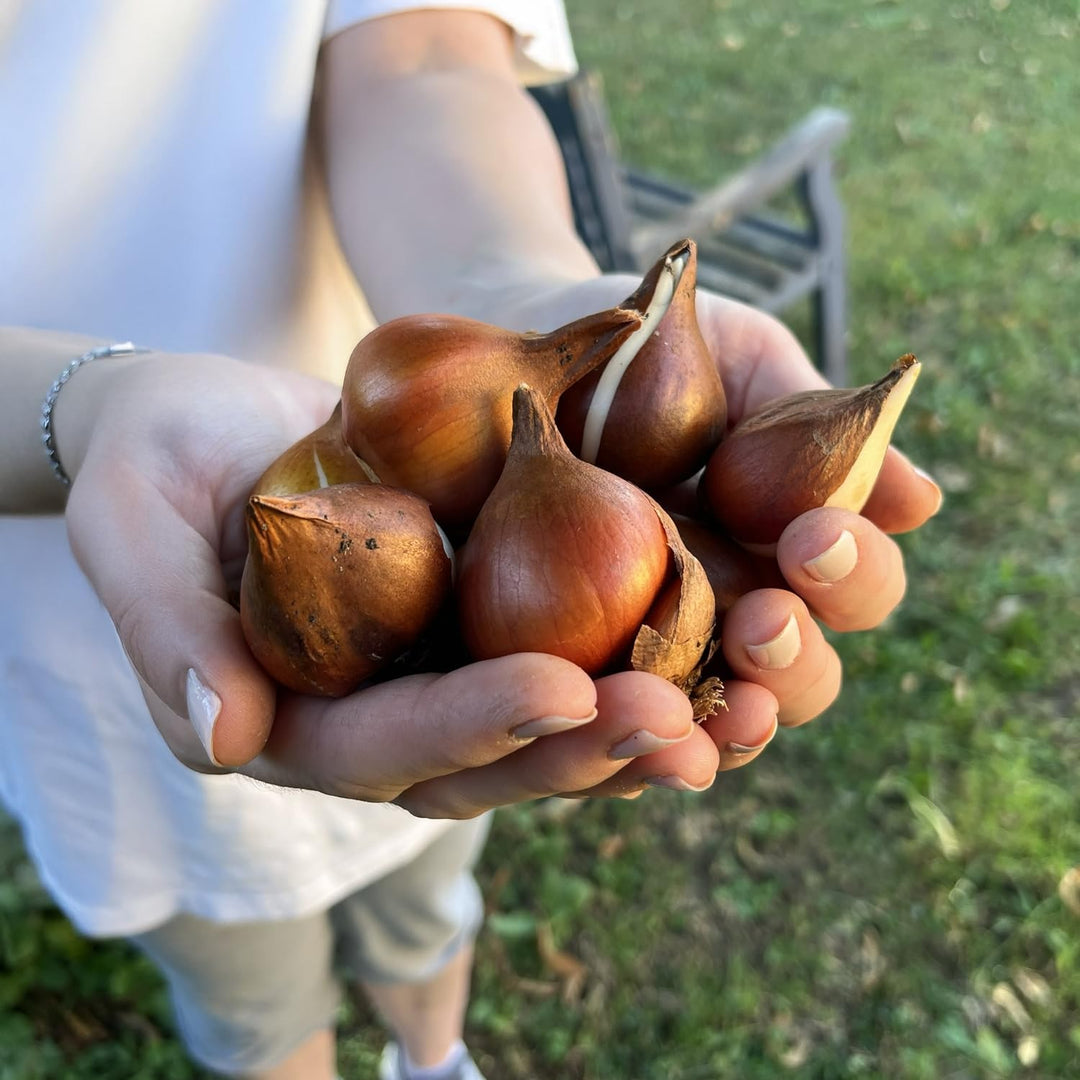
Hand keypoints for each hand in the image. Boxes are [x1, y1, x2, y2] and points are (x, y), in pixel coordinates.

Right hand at [62, 352, 720, 816]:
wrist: (205, 422)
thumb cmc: (154, 467)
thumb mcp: (134, 530)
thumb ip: (167, 633)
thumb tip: (224, 739)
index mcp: (298, 719)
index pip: (387, 746)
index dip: (473, 726)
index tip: (560, 692)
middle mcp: (382, 714)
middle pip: (491, 760)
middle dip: (583, 745)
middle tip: (679, 720)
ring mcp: (440, 670)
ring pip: (548, 726)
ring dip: (636, 723)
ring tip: (728, 710)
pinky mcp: (484, 618)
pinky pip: (569, 651)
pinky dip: (640, 653)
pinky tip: (718, 643)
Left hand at [486, 274, 942, 772]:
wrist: (532, 355)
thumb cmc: (649, 353)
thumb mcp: (739, 365)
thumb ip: (820, 426)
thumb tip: (923, 504)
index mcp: (793, 548)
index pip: (854, 587)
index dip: (853, 572)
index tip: (814, 533)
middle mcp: (739, 611)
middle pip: (800, 677)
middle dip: (793, 660)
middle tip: (765, 621)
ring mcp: (661, 649)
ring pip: (714, 721)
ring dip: (728, 724)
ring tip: (716, 704)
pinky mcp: (581, 669)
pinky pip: (611, 726)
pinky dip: (626, 742)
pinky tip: (616, 723)